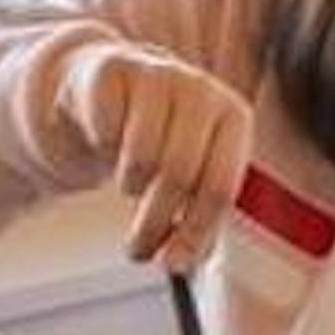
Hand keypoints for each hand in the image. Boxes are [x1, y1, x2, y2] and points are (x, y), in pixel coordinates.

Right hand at [64, 43, 250, 270]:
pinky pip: (104, 133)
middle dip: (154, 223)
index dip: (196, 232)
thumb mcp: (190, 178)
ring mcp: (158, 74)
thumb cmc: (162, 142)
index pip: (220, 187)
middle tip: (136, 252)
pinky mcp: (113, 69)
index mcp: (234, 117)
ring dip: (129, 186)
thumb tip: (179, 264)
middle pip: (179, 174)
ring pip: (141, 157)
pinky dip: (101, 150)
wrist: (115, 88)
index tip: (173, 265)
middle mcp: (202, 90)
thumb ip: (194, 222)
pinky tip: (108, 140)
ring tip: (130, 184)